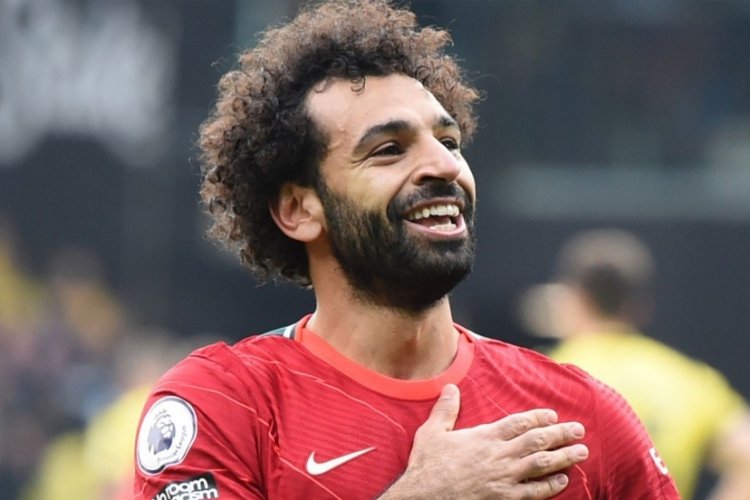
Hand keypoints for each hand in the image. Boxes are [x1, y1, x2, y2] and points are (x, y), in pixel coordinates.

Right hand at [379, 384, 588, 498]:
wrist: (425, 497)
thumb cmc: (427, 466)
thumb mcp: (432, 432)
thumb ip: (445, 409)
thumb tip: (450, 386)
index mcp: (484, 437)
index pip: (518, 423)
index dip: (538, 417)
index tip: (553, 414)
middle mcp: (499, 456)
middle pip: (537, 441)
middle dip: (561, 434)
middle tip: (579, 429)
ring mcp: (504, 479)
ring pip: (541, 464)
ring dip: (564, 457)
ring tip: (581, 451)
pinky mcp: (504, 499)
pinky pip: (534, 492)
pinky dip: (551, 486)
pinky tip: (563, 480)